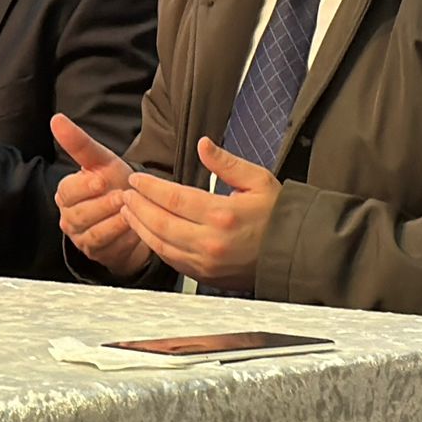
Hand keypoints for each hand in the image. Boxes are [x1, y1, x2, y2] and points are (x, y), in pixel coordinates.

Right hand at [52, 113, 149, 275]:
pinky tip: (133, 226)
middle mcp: (70, 217)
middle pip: (78, 215)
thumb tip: (56, 119)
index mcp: (67, 193)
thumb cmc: (113, 183)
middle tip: (121, 197)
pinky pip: (106, 248)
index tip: (102, 179)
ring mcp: (82, 238)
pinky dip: (121, 237)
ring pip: (92, 233)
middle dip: (101, 206)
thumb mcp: (101, 161)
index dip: (84, 187)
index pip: (67, 192)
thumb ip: (79, 143)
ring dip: (113, 221)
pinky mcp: (97, 253)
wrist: (134, 211)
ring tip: (129, 210)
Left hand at [119, 138, 280, 291]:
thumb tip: (203, 144)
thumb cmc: (280, 215)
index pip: (173, 199)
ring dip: (140, 227)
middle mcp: (211, 242)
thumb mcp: (258, 180)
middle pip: (160, 223)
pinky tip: (147, 233)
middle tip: (125, 193)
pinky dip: (155, 246)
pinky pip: (172, 261)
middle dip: (138, 206)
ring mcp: (207, 263)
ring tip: (128, 211)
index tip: (137, 179)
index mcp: (222, 214)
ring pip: (161, 245)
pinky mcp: (207, 277)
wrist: (296, 253)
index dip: (150, 188)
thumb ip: (226, 163)